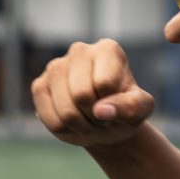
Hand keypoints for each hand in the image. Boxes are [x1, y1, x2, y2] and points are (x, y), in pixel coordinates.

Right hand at [31, 39, 154, 147]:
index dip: (112, 104)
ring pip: (65, 110)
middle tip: (102, 117)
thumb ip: (130, 107)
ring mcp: (56, 67)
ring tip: (88, 119)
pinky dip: (64, 129)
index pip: (105, 84)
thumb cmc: (125, 110)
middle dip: (95, 117)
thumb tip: (101, 111)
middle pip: (81, 96)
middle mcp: (79, 51)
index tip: (116, 104)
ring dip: (80, 126)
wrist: (105, 122)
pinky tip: (72, 121)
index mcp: (108, 49)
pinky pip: (49, 119)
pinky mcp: (39, 85)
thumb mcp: (140, 109)